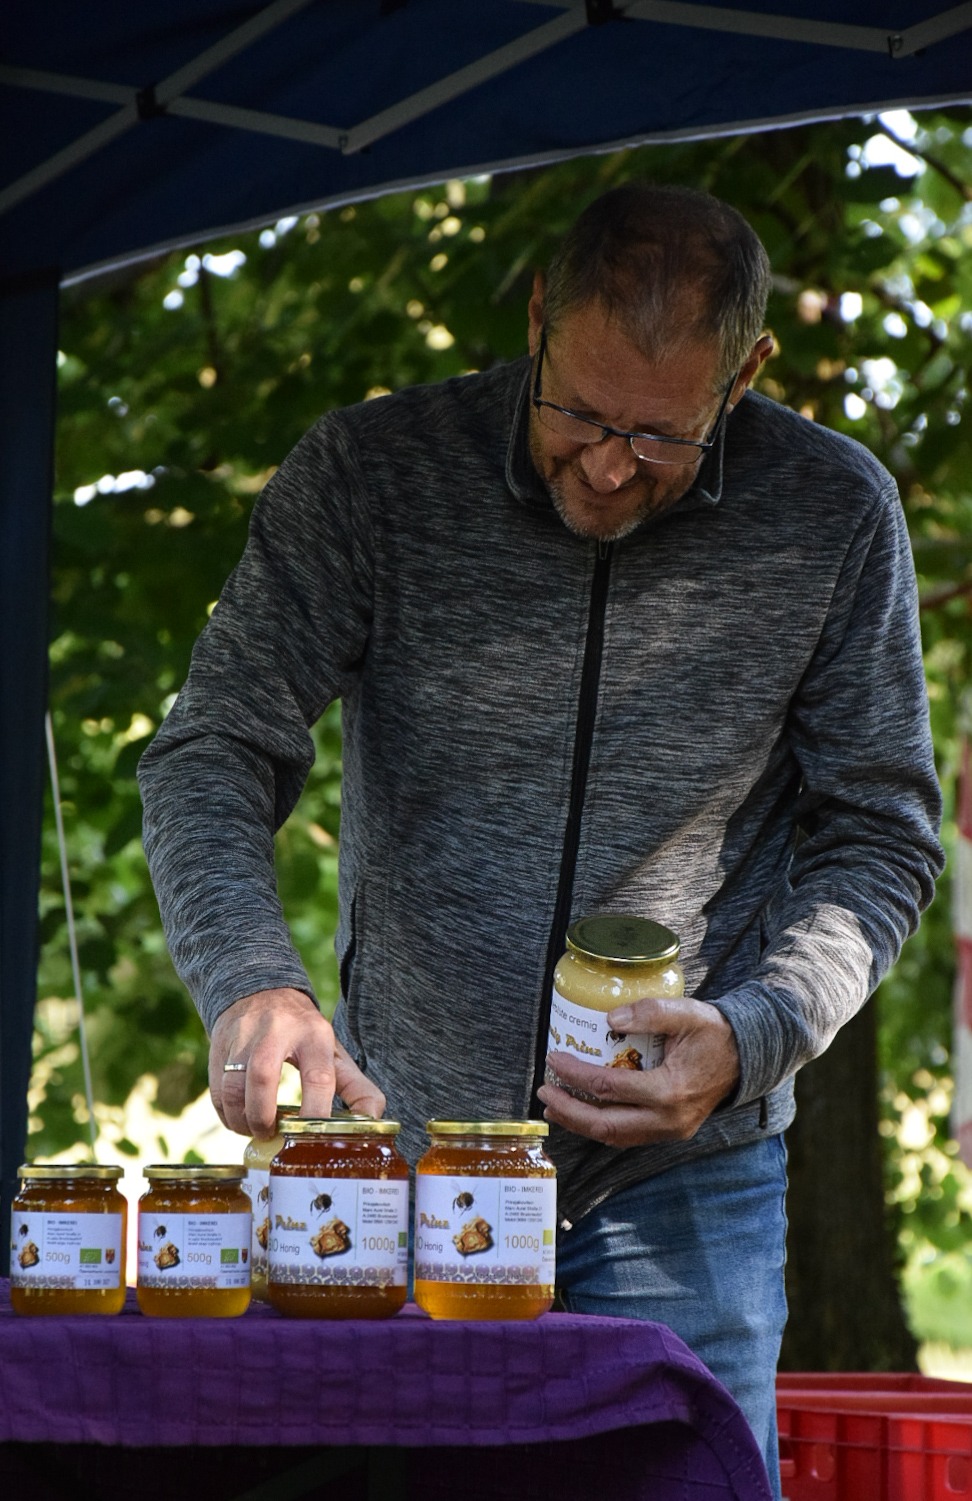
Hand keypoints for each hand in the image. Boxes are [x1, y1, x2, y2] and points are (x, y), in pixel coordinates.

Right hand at [209, 987, 385, 1137]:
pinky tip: (239, 1119)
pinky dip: (226, 1114)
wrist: (260, 990)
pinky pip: (217, 1089)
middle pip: (263, 1077)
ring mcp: (244, 1037)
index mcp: (314, 1035)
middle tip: (270, 1134)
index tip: (311, 1137)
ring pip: (233, 1086)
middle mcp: (277, 1031)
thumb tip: (374, 1118)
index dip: (315, 1112)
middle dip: (263, 1116)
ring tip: (254, 1130)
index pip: (318, 1077)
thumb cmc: (303, 1033)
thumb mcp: (333, 1051)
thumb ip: (356, 1086)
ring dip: (241, 1119)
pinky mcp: (219, 1046)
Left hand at [537, 995, 739, 1148]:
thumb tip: (609, 1019)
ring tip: (555, 1107)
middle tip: (544, 1093)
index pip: (608, 1087)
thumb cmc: (715, 1033)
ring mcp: (670, 1130)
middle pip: (606, 1125)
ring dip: (581, 1124)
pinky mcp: (670, 1131)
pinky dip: (602, 1126)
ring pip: (615, 1137)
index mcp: (670, 1090)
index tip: (555, 1058)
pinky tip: (584, 1113)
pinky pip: (628, 1136)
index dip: (576, 1074)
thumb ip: (649, 1012)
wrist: (748, 1056)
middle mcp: (668, 1119)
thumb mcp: (687, 1012)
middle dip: (569, 1110)